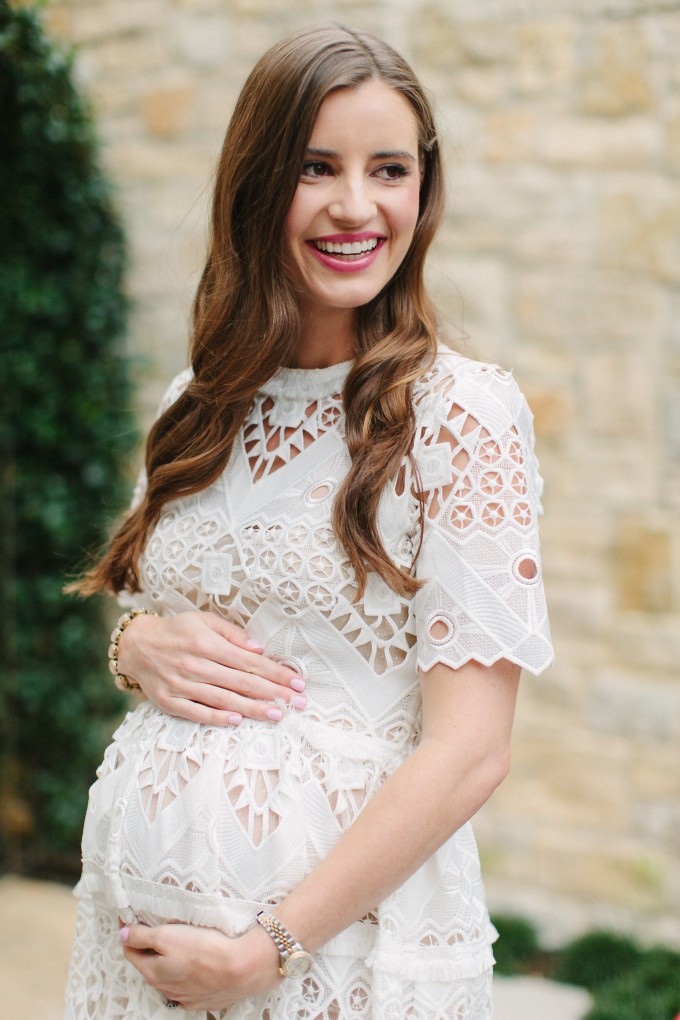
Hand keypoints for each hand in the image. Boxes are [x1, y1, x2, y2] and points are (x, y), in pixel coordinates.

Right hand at [117, 611, 305, 725]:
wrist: (136, 646)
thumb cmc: (177, 631)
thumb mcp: (203, 620)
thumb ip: (232, 633)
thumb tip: (258, 649)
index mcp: (206, 642)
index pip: (249, 661)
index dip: (276, 673)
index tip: (298, 683)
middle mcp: (195, 665)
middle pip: (242, 682)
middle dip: (274, 694)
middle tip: (298, 704)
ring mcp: (181, 685)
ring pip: (223, 699)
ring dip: (253, 709)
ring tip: (277, 715)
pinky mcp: (169, 702)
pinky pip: (197, 713)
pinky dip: (217, 718)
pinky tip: (237, 721)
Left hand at [119, 920, 280, 1011]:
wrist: (240, 968)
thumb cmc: (204, 950)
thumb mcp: (166, 936)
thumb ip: (141, 936)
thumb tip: (123, 935)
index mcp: (153, 973)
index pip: (131, 951)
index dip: (128, 933)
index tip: (130, 918)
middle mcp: (166, 989)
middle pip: (150, 964)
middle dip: (149, 947)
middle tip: (155, 927)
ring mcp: (185, 996)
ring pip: (170, 976)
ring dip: (170, 961)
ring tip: (181, 943)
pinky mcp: (204, 998)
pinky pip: (189, 985)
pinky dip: (188, 973)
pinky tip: (198, 962)